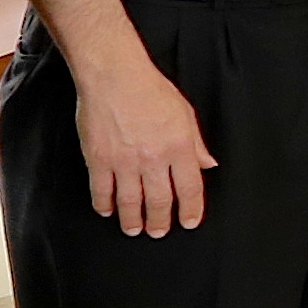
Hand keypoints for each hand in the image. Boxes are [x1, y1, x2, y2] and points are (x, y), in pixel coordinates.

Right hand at [75, 70, 218, 234]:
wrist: (115, 76)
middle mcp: (154, 158)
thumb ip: (196, 144)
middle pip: (160, 201)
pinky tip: (108, 210)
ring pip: (131, 203)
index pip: (190, 188)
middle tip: (159, 231)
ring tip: (135, 229)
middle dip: (161, 222)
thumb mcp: (185, 114)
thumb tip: (208, 165)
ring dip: (133, 220)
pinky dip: (105, 205)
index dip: (191, 210)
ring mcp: (125, 161)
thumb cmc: (150, 90)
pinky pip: (102, 191)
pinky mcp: (99, 160)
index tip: (189, 222)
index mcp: (179, 147)